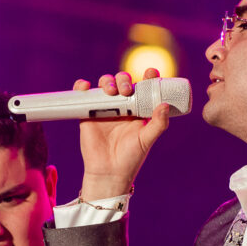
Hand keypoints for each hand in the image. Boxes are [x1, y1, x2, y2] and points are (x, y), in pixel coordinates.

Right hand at [75, 68, 171, 199]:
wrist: (108, 172)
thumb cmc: (131, 158)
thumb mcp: (147, 140)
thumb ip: (158, 124)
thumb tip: (164, 105)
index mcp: (138, 109)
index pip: (144, 87)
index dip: (148, 77)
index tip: (150, 73)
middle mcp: (122, 106)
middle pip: (123, 81)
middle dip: (124, 79)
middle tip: (126, 90)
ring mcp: (105, 108)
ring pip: (105, 84)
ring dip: (107, 81)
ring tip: (110, 91)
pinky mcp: (88, 113)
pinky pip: (84, 95)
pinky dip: (82, 86)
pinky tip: (85, 86)